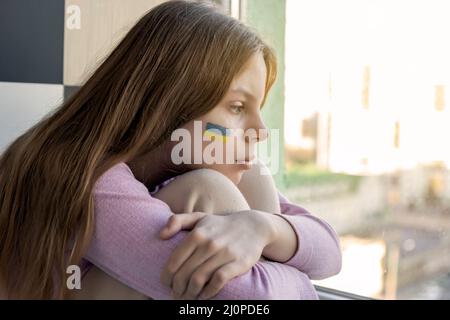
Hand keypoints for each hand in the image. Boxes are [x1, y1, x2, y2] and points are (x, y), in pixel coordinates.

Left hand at [159, 211, 274, 299]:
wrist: (253, 226)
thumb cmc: (221, 225)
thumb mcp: (199, 217)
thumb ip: (178, 221)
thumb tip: (160, 235)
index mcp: (197, 233)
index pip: (174, 261)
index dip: (167, 277)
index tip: (166, 284)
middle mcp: (209, 243)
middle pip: (185, 274)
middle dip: (177, 288)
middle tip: (176, 294)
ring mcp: (224, 253)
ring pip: (199, 280)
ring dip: (190, 293)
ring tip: (188, 297)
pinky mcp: (238, 263)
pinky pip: (218, 281)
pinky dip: (208, 292)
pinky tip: (204, 296)